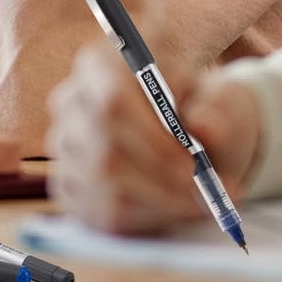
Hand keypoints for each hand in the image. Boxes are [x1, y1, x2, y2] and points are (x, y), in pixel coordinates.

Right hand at [45, 42, 261, 234]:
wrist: (187, 126)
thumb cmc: (198, 106)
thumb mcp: (217, 99)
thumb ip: (216, 110)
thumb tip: (205, 128)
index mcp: (99, 64)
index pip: (112, 103)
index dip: (153, 141)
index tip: (194, 166)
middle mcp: (70, 103)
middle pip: (105, 152)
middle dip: (163, 180)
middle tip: (208, 192)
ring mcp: (65, 147)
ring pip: (106, 187)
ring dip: (163, 201)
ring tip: (203, 198)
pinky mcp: (68, 187)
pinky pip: (104, 212)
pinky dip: (150, 217)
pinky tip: (177, 205)